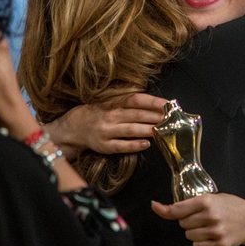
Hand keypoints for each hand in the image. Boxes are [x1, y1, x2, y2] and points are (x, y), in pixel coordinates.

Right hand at [45, 92, 167, 155]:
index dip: (152, 101)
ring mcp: (107, 131)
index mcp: (113, 103)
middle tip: (171, 119)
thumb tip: (155, 104)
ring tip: (162, 130)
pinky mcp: (104, 146)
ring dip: (148, 130)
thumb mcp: (110, 103)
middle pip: (136, 115)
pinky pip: (121, 146)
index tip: (168, 103)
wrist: (73, 128)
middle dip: (155, 116)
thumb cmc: (97, 113)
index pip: (136, 99)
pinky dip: (134, 145)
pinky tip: (146, 144)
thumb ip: (129, 103)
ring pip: (130, 130)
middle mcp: (110, 116)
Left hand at [151, 193, 244, 245]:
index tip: (155, 206)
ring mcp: (215, 231)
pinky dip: (201, 243)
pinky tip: (212, 236)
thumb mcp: (213, 197)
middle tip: (203, 218)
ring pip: (189, 236)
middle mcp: (210, 216)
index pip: (179, 208)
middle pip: (183, 224)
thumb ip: (193, 203)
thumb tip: (169, 208)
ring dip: (195, 233)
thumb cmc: (231, 207)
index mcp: (207, 201)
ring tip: (209, 227)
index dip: (165, 209)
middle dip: (189, 221)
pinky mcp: (220, 244)